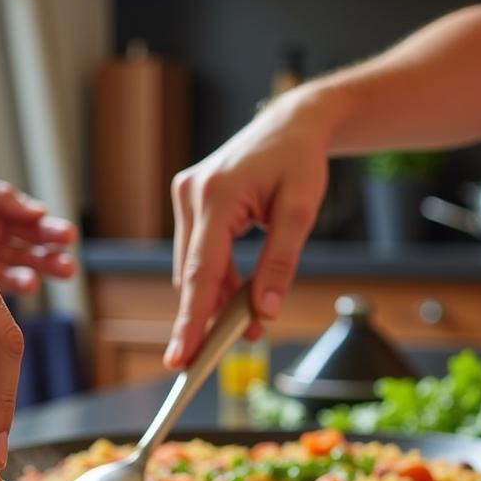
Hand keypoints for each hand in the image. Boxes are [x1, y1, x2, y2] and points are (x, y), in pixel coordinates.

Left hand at [0, 164, 75, 293]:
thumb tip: (40, 212)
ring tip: (43, 278)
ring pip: (14, 269)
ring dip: (33, 274)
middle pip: (31, 251)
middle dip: (51, 258)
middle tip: (67, 266)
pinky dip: (5, 286)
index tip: (68, 236)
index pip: (34, 224)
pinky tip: (21, 286)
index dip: (52, 231)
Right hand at [166, 92, 330, 368]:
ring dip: (216, 298)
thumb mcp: (301, 211)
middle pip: (193, 274)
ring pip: (193, 268)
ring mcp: (185, 196)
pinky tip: (238, 294)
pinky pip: (197, 253)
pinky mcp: (188, 201)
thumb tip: (264, 312)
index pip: (201, 272)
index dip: (191, 320)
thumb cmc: (299, 161)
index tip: (179, 358)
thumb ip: (281, 263)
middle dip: (207, 316)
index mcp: (217, 195)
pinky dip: (216, 278)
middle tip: (224, 352)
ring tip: (247, 324)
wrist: (291, 122)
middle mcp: (191, 194)